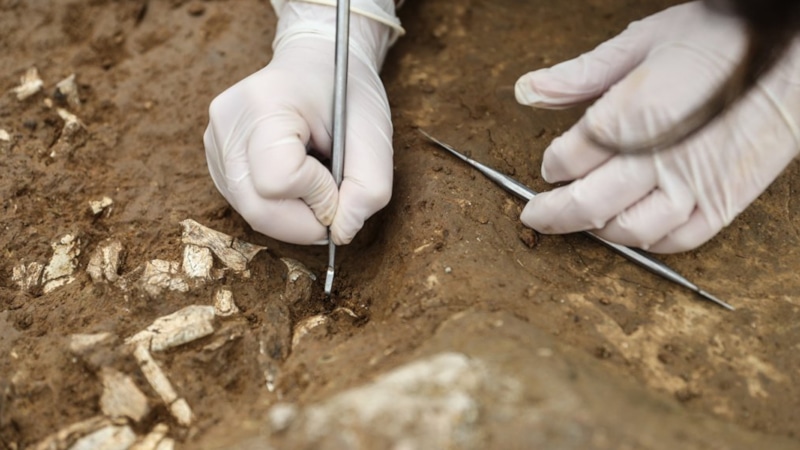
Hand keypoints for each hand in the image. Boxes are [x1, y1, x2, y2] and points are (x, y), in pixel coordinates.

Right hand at [204, 1, 400, 244]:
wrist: (316, 63)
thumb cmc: (345, 92)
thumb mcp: (374, 132)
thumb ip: (370, 187)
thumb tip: (342, 233)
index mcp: (263, 103)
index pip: (280, 180)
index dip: (319, 195)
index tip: (340, 177)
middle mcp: (226, 124)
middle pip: (258, 209)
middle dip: (306, 221)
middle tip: (334, 198)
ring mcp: (214, 144)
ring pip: (252, 214)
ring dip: (295, 215)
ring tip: (316, 179)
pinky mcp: (216, 162)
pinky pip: (248, 206)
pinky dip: (281, 208)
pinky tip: (297, 180)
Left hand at [514, 2, 799, 252]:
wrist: (796, 52)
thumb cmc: (723, 39)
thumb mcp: (642, 41)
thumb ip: (580, 74)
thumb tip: (528, 89)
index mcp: (633, 115)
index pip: (567, 158)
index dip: (551, 164)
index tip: (550, 164)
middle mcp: (659, 158)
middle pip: (587, 204)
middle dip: (551, 214)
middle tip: (535, 214)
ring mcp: (695, 186)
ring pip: (628, 230)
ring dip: (596, 230)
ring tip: (581, 220)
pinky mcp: (726, 202)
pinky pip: (677, 240)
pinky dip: (646, 242)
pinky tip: (631, 228)